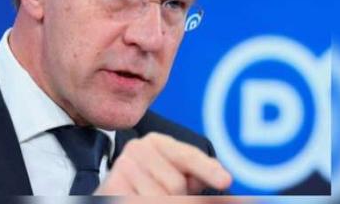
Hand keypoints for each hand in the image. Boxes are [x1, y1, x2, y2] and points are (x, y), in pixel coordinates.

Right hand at [94, 132, 232, 194]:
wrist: (116, 194)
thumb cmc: (150, 187)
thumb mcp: (177, 179)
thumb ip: (197, 175)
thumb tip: (226, 183)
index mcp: (157, 142)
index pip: (187, 155)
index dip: (207, 169)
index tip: (225, 180)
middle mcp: (138, 148)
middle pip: (177, 184)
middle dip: (178, 197)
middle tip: (161, 193)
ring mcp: (123, 166)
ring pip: (161, 198)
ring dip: (160, 202)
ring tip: (147, 196)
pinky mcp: (112, 185)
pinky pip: (142, 201)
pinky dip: (143, 202)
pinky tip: (137, 197)